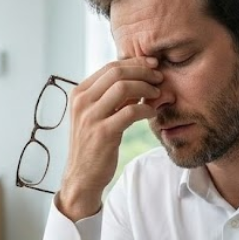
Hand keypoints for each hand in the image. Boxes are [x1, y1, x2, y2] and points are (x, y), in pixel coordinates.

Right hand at [57, 59, 162, 220]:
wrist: (82, 176)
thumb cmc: (93, 144)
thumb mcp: (97, 115)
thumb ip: (112, 97)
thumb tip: (140, 78)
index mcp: (79, 93)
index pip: (110, 67)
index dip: (135, 63)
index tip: (152, 66)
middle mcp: (81, 101)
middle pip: (117, 72)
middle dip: (143, 71)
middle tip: (159, 77)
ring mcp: (90, 117)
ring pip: (124, 87)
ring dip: (146, 88)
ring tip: (157, 94)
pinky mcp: (103, 133)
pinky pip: (130, 112)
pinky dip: (145, 109)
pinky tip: (152, 113)